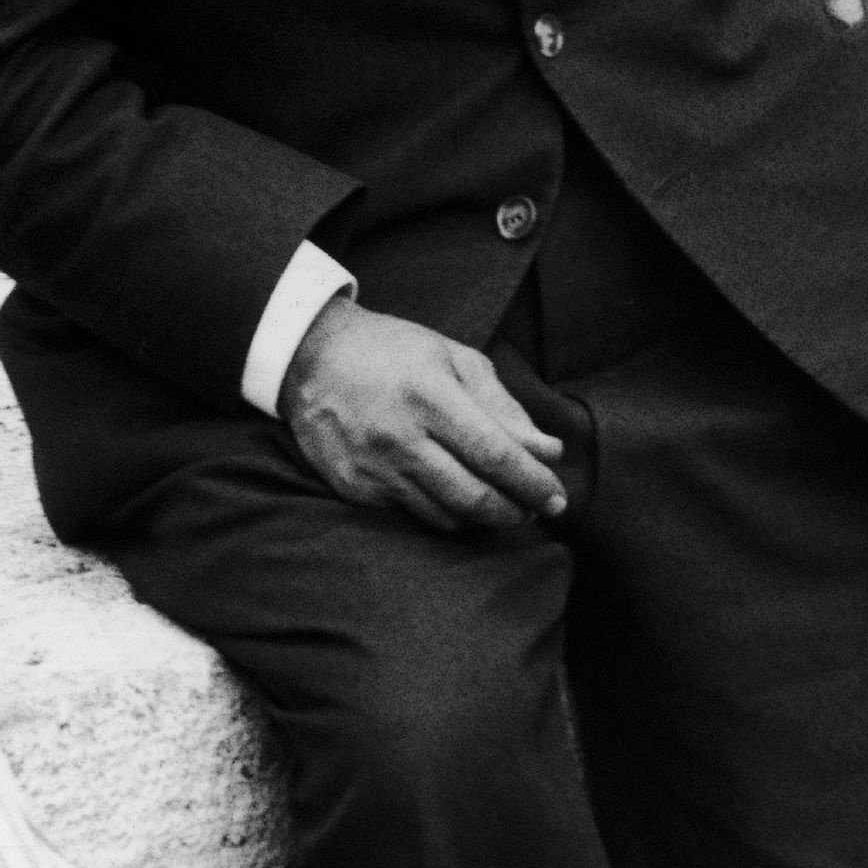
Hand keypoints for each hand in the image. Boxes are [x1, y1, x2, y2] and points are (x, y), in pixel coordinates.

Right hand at [279, 300, 565, 531]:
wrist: (308, 356)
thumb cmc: (391, 350)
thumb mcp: (452, 358)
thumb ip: (503, 407)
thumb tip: (548, 451)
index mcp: (429, 395)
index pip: (495, 454)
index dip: (532, 482)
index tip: (558, 497)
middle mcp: (399, 437)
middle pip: (474, 496)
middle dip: (516, 510)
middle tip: (536, 508)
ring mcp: (373, 467)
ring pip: (446, 515)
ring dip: (482, 517)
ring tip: (500, 502)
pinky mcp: (353, 488)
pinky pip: (411, 515)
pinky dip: (442, 512)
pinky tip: (453, 495)